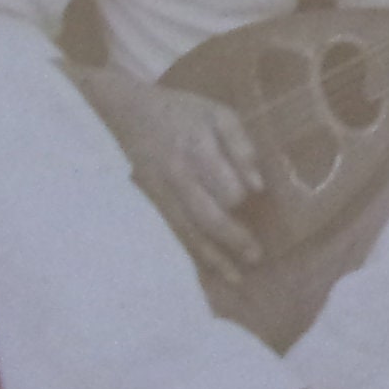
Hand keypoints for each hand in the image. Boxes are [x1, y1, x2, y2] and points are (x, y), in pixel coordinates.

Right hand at [86, 76, 265, 284]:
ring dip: (213, 256)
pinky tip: (209, 267)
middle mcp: (178, 175)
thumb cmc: (182, 112)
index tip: (260, 208)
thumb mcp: (217, 114)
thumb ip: (241, 145)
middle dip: (233, 239)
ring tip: (235, 276)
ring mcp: (162, 192)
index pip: (226, 187)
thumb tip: (258, 185)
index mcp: (198, 148)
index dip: (243, 201)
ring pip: (189, 231)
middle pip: (207, 216)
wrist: (128, 113)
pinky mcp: (153, 203)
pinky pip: (175, 232)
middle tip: (256, 256)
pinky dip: (193, 251)